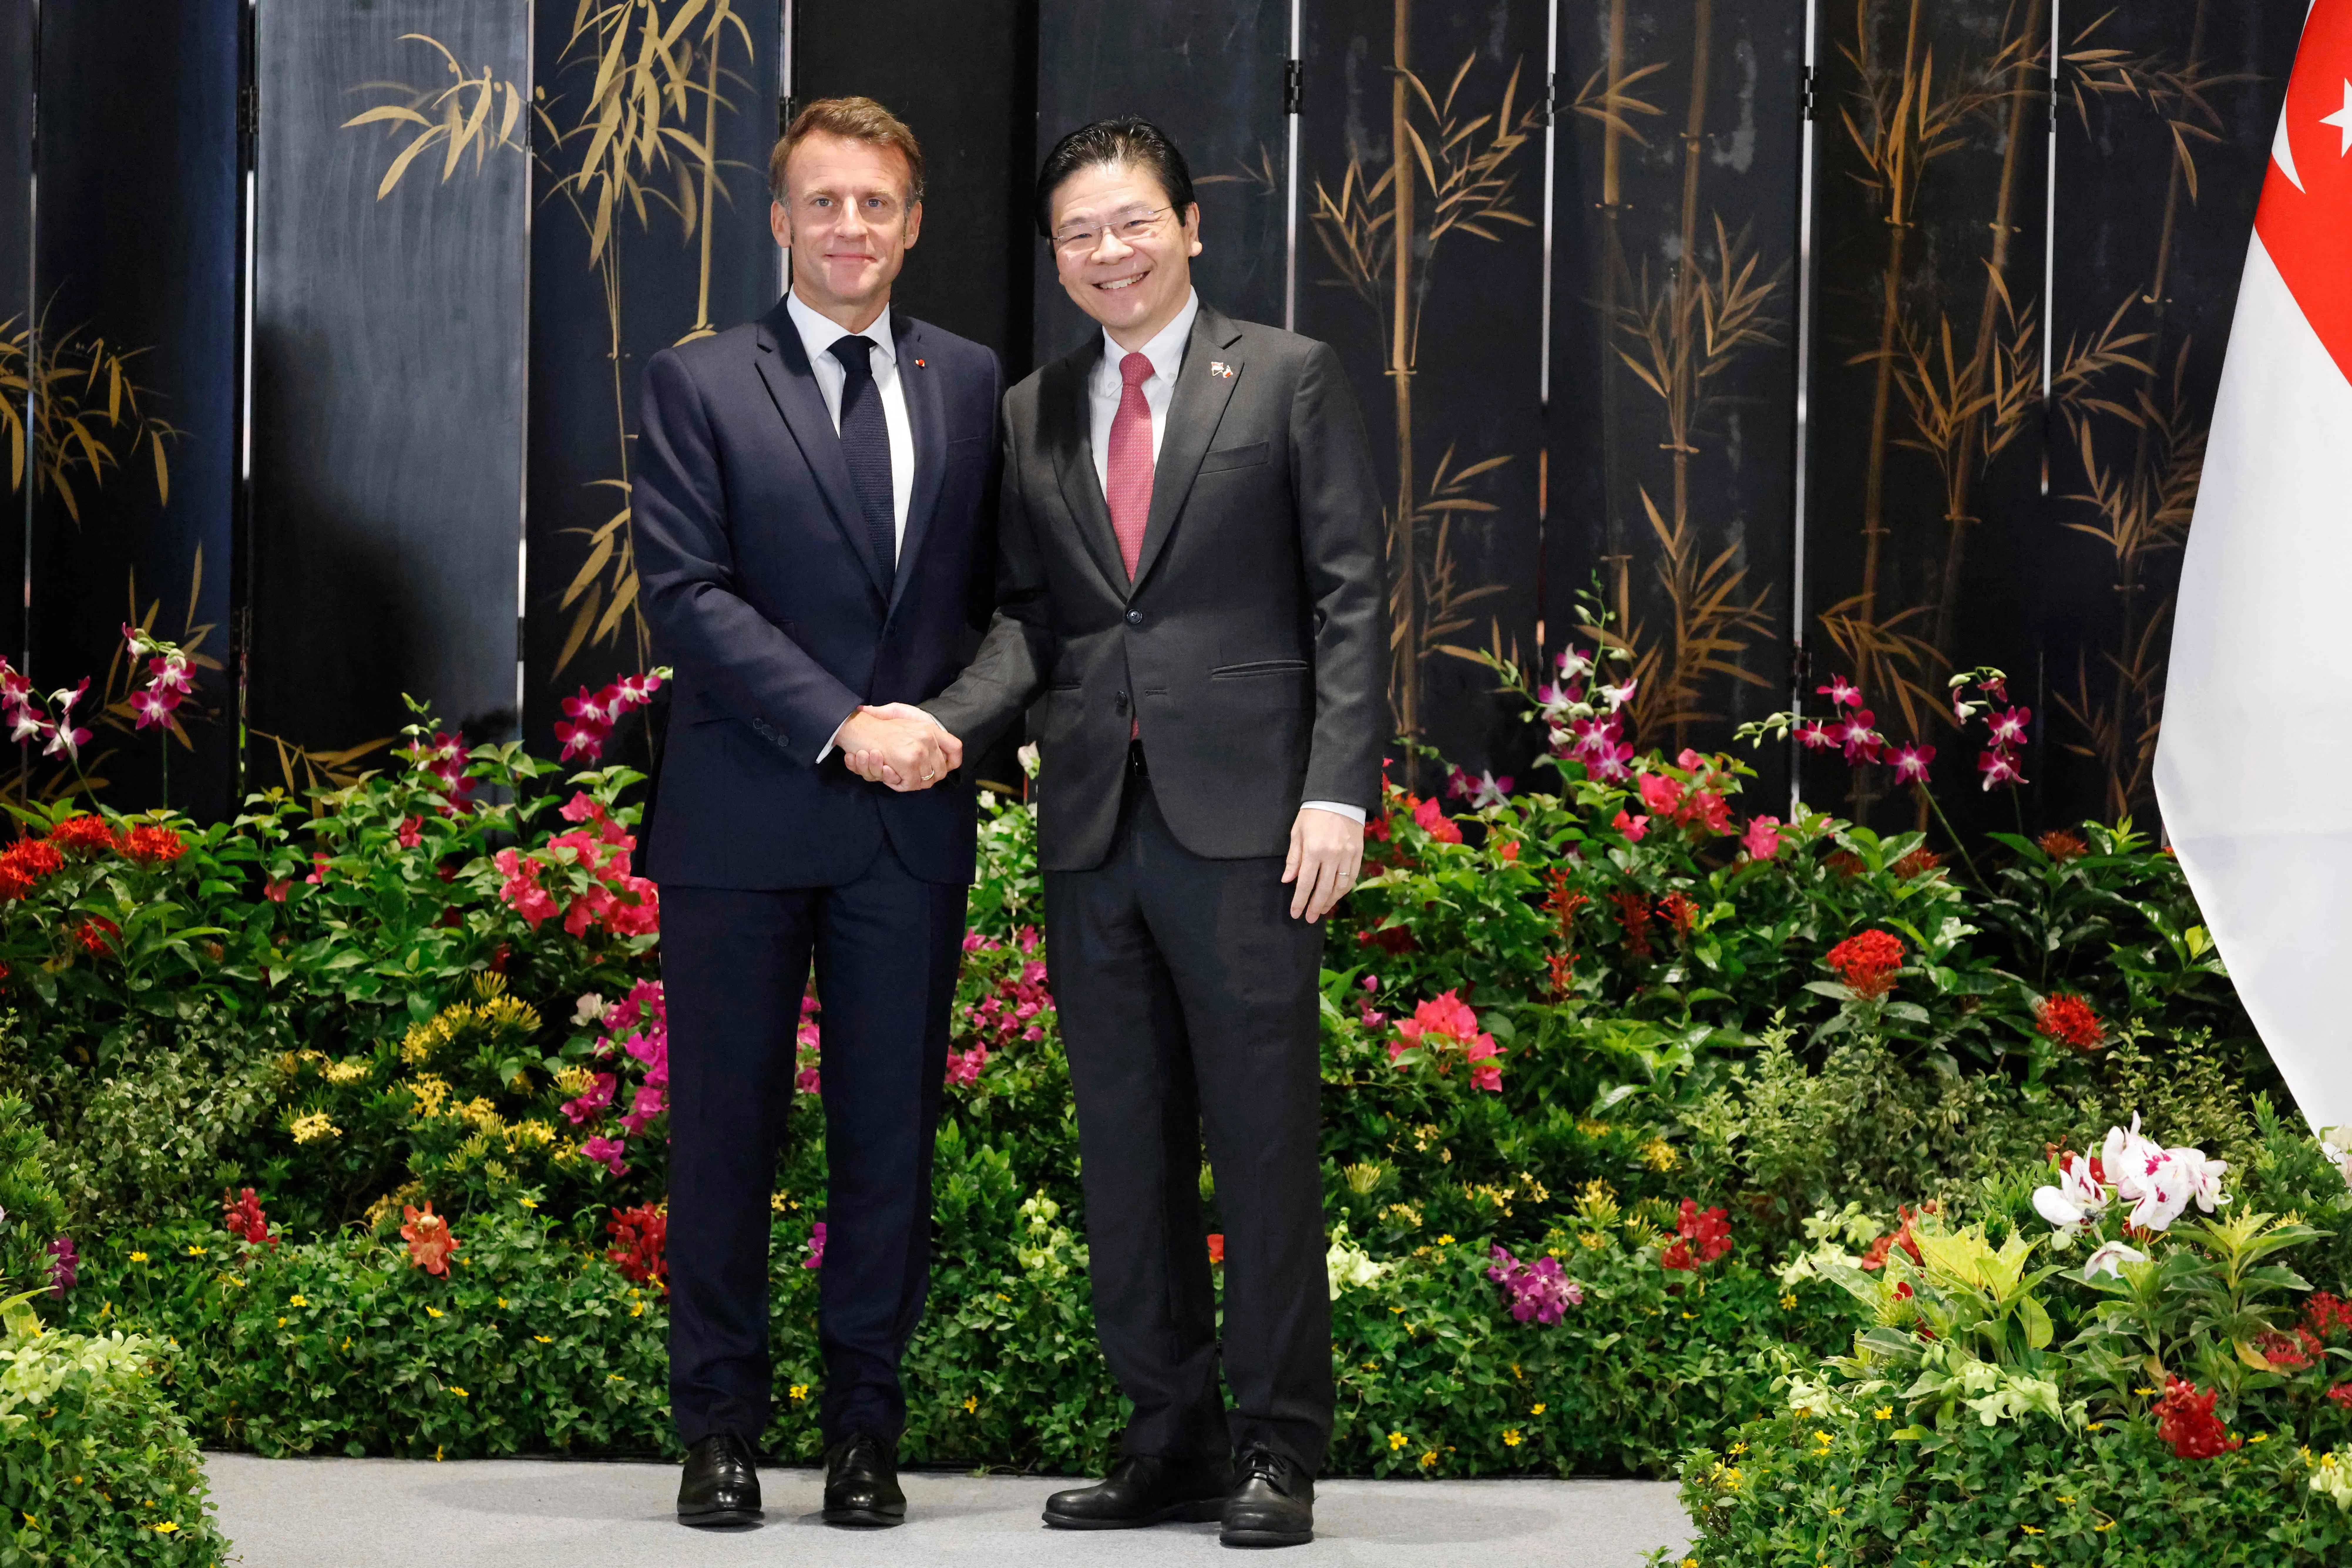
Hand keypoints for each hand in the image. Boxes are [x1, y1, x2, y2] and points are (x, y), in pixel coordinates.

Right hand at [841, 704, 962, 790]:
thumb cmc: (879, 726)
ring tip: (896, 773)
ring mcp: (919, 751)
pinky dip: (899, 784)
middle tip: (910, 776)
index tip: (942, 768)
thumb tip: (943, 756)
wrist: (859, 728)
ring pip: (926, 780)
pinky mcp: (908, 763)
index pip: (956, 748)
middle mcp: (928, 738)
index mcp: (929, 728)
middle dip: (927, 778)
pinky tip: (888, 774)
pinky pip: (911, 784)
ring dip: (911, 782)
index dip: (952, 762)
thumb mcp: (906, 720)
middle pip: (941, 771)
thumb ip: (925, 735)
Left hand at [1282, 806, 1364, 922]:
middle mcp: (1332, 855)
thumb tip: (1287, 880)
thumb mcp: (1297, 833)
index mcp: (1314, 850)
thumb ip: (1294, 858)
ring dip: (1330, 901)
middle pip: (1324, 889)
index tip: (1296, 913)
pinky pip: (1352, 877)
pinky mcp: (1358, 853)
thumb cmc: (1313, 814)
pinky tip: (1336, 895)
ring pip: (1340, 886)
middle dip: (1315, 906)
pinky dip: (1344, 890)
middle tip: (1310, 918)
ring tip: (1322, 910)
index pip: (1305, 883)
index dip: (1300, 900)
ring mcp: (1348, 855)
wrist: (1339, 797)